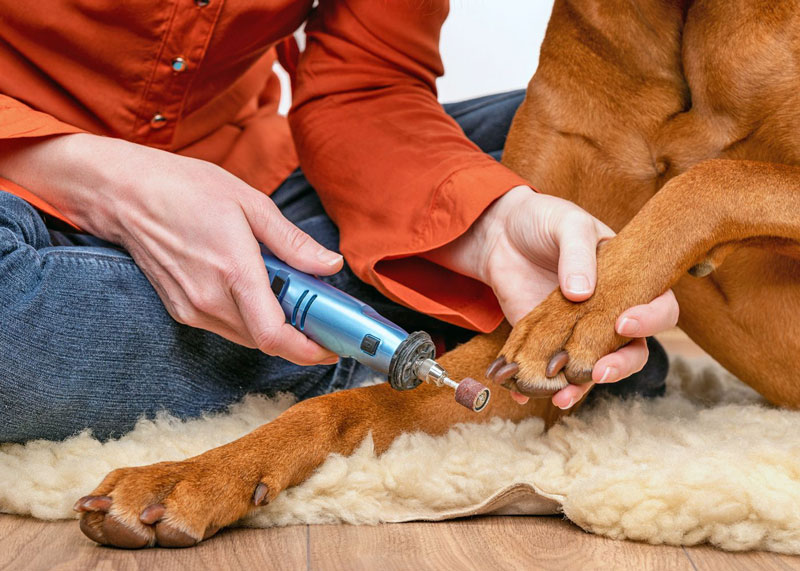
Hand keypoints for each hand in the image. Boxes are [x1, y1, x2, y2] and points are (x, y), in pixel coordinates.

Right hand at [0, 134, 342, 364]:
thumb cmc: (185, 189)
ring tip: (292, 298)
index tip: (331, 347)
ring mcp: (191, 309)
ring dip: (274, 327)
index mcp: (233, 271)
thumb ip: (293, 242)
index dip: (307, 350)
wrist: (123, 194)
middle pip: (265, 341)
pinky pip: (227, 327)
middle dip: (299, 335)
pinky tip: (259, 292)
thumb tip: (330, 265)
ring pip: (247, 337)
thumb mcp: (250, 203)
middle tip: (321, 315)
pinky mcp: (180, 310)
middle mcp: (209, 300)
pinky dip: (250, 319)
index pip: (273, 334)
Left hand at [425, 186, 678, 407]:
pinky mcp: (547, 341)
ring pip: (592, 368)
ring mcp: (579, 330)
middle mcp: (611, 311)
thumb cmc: (545, 221)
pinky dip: (538, 385)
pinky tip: (521, 393)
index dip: (650, 319)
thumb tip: (581, 293)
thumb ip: (577, 253)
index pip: (659, 306)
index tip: (624, 323)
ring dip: (580, 387)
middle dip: (620, 366)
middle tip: (597, 372)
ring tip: (560, 397)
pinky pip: (550, 369)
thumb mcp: (566, 224)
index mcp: (630, 279)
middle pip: (633, 349)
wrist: (502, 234)